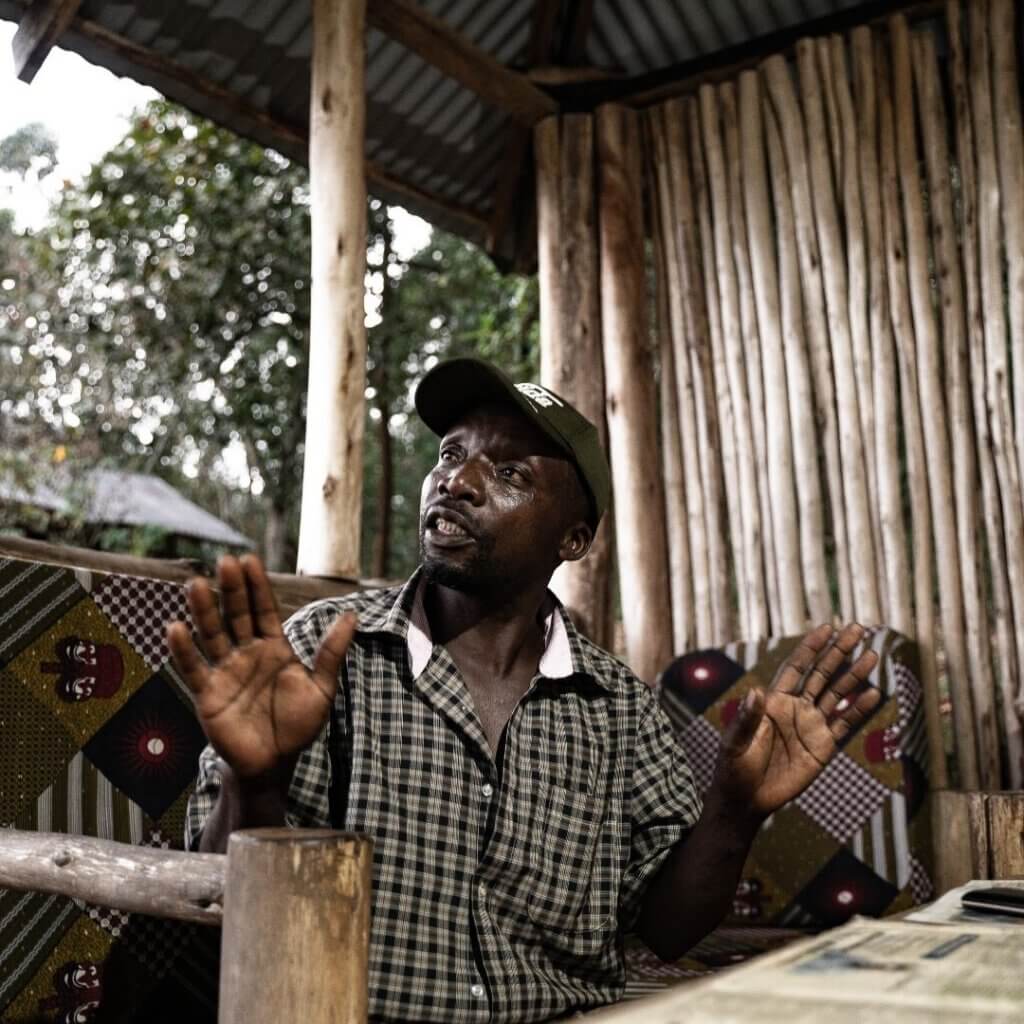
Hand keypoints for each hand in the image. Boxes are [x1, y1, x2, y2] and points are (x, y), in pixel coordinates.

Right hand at [167, 554, 355, 780]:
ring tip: (196, 584)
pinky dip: (184, 649)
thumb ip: (332, 653)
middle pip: (237, 615)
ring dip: (204, 610)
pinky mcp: (208, 693)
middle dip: (232, 589)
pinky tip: (176, 627)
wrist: (274, 764)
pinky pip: (194, 668)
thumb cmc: (297, 726)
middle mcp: (247, 653)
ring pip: (212, 634)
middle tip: (225, 561)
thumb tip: (351, 615)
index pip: (264, 609)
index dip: (257, 586)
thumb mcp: (322, 688)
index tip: (249, 559)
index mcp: (275, 648)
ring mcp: (226, 671)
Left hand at [711, 623, 880, 821]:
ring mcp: (811, 726)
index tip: (827, 627)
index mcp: (773, 701)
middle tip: (858, 629)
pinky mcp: (823, 747)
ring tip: (873, 655)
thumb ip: (747, 719)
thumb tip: (756, 692)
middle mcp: (795, 708)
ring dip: (855, 675)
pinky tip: (875, 693)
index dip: (811, 647)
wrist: (746, 800)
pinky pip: (845, 724)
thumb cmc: (734, 768)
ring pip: (837, 694)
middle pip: (821, 674)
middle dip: (839, 651)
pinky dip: (860, 709)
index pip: (796, 667)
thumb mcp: (735, 743)